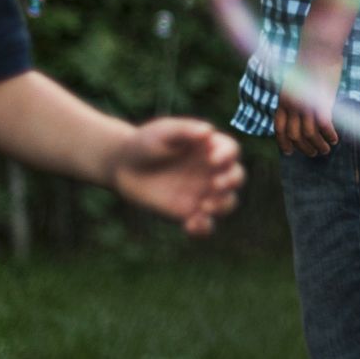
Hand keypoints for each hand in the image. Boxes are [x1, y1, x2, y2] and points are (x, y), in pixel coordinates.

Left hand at [110, 119, 244, 235]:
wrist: (123, 167)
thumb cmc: (145, 143)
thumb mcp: (163, 131)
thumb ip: (185, 130)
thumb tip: (208, 132)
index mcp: (210, 148)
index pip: (231, 150)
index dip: (228, 155)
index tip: (213, 159)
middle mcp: (212, 171)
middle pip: (236, 177)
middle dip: (231, 182)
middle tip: (215, 184)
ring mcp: (203, 193)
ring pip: (227, 203)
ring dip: (222, 206)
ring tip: (204, 206)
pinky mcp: (190, 213)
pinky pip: (206, 225)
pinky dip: (204, 228)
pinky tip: (190, 224)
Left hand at [274, 53, 341, 157]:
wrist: (318, 49)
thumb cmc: (310, 63)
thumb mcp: (296, 82)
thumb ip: (295, 97)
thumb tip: (300, 111)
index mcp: (283, 100)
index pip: (279, 129)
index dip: (283, 143)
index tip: (289, 152)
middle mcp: (292, 104)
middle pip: (295, 135)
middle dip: (304, 148)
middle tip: (314, 153)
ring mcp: (306, 104)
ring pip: (310, 134)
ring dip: (318, 146)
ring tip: (326, 149)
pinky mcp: (321, 102)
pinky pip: (324, 126)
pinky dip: (330, 135)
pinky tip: (335, 139)